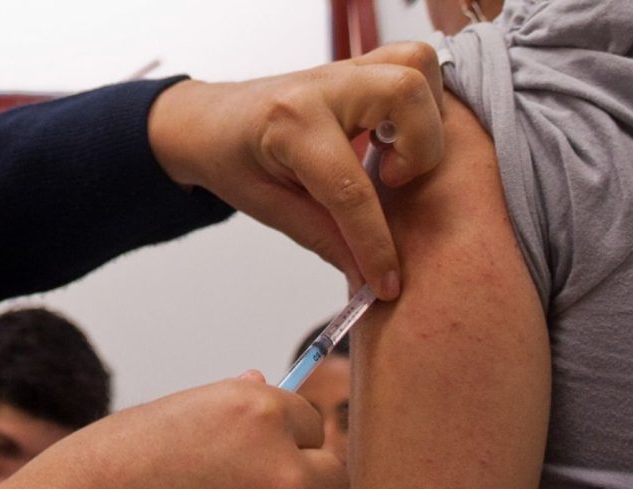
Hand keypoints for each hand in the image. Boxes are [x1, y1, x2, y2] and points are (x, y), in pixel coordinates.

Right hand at [0, 371, 347, 488]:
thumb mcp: (171, 416)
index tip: (268, 452)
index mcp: (257, 411)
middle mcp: (281, 462)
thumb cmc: (102, 472)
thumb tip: (265, 381)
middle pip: (332, 473)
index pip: (310, 421)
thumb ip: (233, 407)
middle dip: (306, 479)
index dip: (288, 438)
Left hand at [148, 41, 444, 300]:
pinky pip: (412, 63)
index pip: (351, 188)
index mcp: (289, 124)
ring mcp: (343, 69)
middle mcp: (322, 86)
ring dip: (424, 118)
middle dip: (419, 151)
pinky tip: (398, 136)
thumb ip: (326, 241)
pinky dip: (421, 100)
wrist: (208, 122)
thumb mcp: (270, 209)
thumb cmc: (231, 160)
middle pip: (404, 94)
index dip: (375, 244)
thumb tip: (370, 280)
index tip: (388, 282)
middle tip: (391, 182)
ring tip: (397, 155)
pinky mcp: (359, 68)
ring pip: (416, 68)